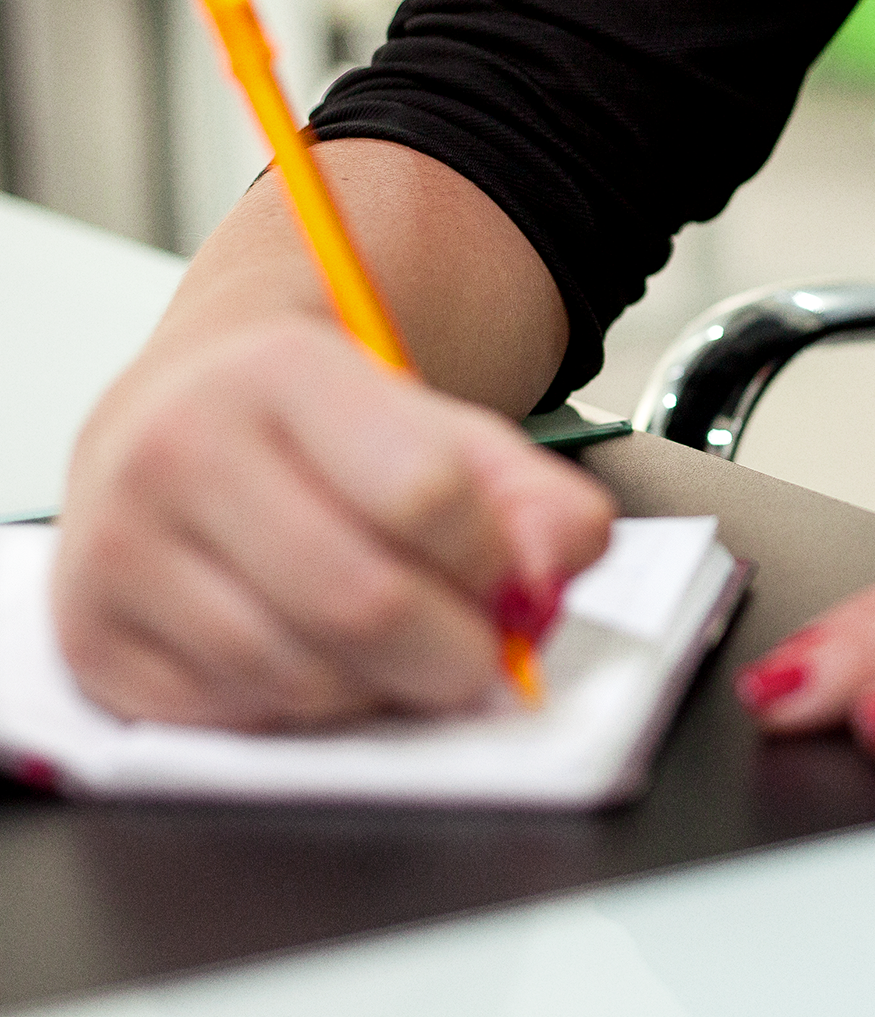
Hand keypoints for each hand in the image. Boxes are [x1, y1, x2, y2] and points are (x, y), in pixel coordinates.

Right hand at [56, 317, 613, 729]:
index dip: (494, 563)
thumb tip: (565, 560)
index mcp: (281, 372)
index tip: (514, 585)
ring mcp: (120, 549)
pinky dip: (304, 713)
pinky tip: (317, 658)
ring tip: (395, 648)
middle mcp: (180, 450)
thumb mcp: (443, 429)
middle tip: (479, 656)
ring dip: (379, 689)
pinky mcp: (93, 640)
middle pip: (361, 602)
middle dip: (452, 654)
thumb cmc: (327, 433)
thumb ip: (531, 493)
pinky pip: (236, 718)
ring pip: (299, 675)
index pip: (425, 493)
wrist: (189, 418)